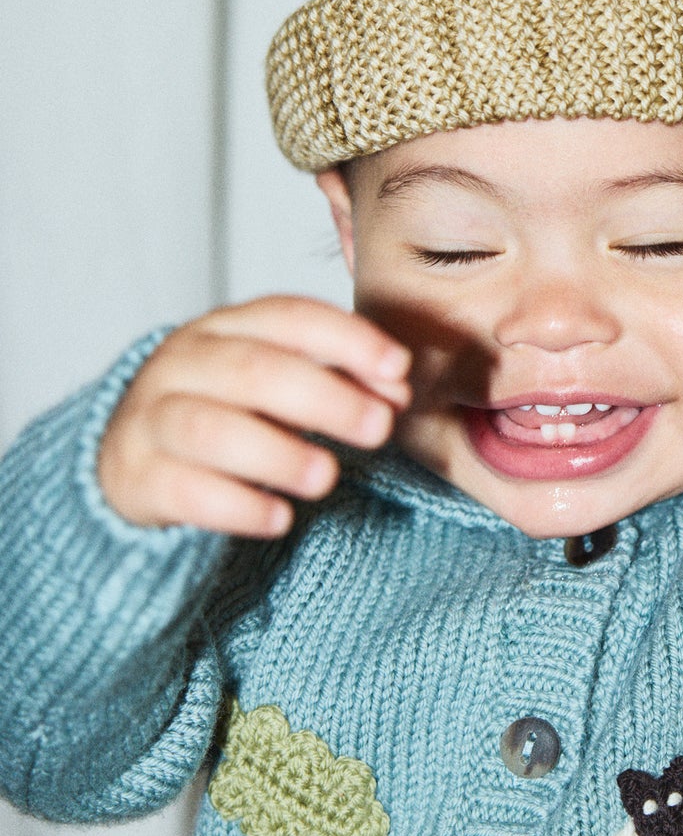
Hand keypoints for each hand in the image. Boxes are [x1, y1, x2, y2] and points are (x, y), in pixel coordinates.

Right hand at [96, 297, 411, 537]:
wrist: (132, 453)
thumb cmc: (227, 409)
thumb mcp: (278, 383)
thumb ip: (339, 379)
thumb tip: (398, 390)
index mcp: (225, 327)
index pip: (288, 316)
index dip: (347, 339)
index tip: (398, 368)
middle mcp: (183, 363)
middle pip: (251, 370)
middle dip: (324, 397)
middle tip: (378, 427)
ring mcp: (152, 418)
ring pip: (209, 429)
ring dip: (277, 452)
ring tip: (326, 477)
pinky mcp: (136, 476)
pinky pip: (183, 490)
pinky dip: (236, 506)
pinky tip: (279, 519)